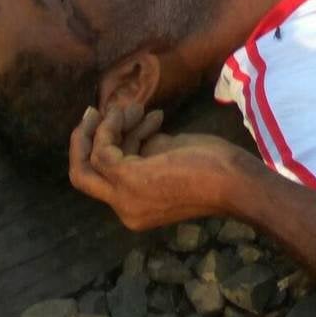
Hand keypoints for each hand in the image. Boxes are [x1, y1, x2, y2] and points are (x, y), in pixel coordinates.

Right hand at [69, 103, 240, 230]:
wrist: (233, 180)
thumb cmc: (213, 168)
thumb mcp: (170, 156)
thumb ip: (146, 149)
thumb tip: (128, 128)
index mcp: (137, 207)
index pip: (108, 176)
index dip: (111, 145)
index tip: (120, 118)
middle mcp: (125, 209)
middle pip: (82, 177)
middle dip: (82, 141)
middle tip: (92, 113)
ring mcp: (124, 198)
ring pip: (90, 162)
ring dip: (108, 127)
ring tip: (135, 107)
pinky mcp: (128, 180)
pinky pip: (104, 150)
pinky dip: (112, 127)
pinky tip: (134, 112)